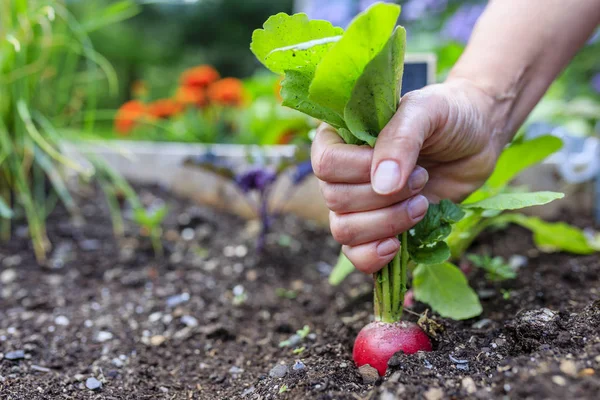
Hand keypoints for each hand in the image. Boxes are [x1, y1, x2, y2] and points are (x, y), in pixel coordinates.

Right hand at [311, 78, 505, 273]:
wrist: (478, 138)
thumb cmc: (448, 115)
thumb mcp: (427, 112)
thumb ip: (400, 140)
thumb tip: (382, 185)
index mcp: (342, 136)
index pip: (325, 162)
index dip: (358, 171)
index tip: (402, 165)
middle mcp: (343, 172)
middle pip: (335, 199)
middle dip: (384, 197)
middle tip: (422, 178)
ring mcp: (359, 203)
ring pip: (344, 230)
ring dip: (386, 223)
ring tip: (422, 205)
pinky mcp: (378, 228)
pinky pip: (356, 254)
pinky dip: (373, 257)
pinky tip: (398, 245)